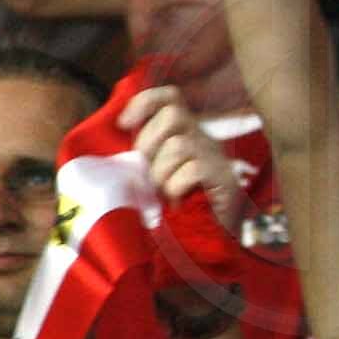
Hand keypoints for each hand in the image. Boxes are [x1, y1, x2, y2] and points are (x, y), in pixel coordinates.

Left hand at [120, 83, 244, 232]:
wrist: (218, 240)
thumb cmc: (181, 209)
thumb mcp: (157, 178)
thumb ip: (143, 162)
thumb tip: (115, 157)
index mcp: (186, 134)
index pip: (171, 98)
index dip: (145, 102)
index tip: (123, 124)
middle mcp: (203, 139)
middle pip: (173, 113)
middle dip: (149, 142)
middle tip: (147, 173)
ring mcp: (215, 157)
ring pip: (179, 144)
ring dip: (161, 172)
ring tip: (164, 194)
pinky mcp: (223, 177)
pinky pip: (193, 169)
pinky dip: (177, 187)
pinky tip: (178, 202)